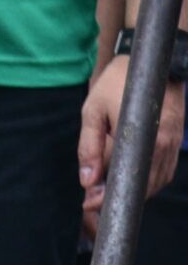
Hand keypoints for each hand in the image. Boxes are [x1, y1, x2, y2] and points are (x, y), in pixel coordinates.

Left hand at [79, 51, 185, 233]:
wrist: (152, 61)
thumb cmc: (118, 83)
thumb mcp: (93, 112)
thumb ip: (89, 147)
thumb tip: (87, 181)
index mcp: (144, 138)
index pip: (125, 180)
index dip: (106, 196)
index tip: (88, 203)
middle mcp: (164, 144)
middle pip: (144, 186)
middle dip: (120, 197)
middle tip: (95, 200)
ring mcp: (174, 142)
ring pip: (158, 181)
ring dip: (137, 191)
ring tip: (111, 190)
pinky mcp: (177, 139)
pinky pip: (166, 170)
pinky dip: (151, 180)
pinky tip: (134, 179)